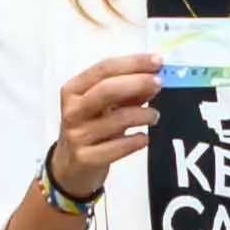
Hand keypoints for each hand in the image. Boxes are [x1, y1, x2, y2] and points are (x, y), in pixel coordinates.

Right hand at [40, 46, 161, 204]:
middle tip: (159, 83)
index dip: (133, 63)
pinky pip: (120, 146)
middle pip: (106, 90)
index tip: (157, 61)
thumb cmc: (89, 129)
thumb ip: (126, 92)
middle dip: (137, 83)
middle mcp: (72, 110)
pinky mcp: (87, 158)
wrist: (70, 168)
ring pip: (118, 119)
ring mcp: (77, 135)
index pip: (104, 69)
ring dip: (144, 114)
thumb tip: (153, 81)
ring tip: (154, 116)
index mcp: (73, 90)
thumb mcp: (103, 107)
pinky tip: (144, 137)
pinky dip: (137, 140)